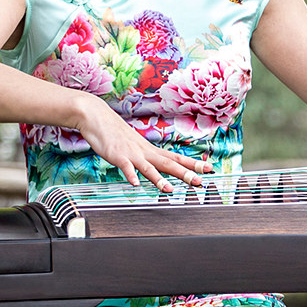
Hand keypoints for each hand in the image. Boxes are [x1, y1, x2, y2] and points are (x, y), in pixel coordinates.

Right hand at [73, 93, 211, 191]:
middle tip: (199, 182)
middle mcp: (144, 152)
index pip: (176, 157)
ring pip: (148, 167)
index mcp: (150, 150)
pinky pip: (125, 167)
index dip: (193, 164)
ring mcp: (131, 153)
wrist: (97, 117)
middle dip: (185, 173)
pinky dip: (130, 175)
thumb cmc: (115, 133)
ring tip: (169, 190)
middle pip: (168, 163)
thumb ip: (146, 157)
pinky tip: (135, 184)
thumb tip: (157, 165)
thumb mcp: (134, 146)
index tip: (209, 168)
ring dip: (159, 179)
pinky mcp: (117, 155)